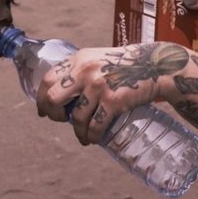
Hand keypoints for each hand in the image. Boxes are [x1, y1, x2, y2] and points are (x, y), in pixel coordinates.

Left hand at [34, 43, 178, 145]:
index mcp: (79, 59)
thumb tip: (63, 94)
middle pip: (53, 98)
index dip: (41, 98)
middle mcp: (85, 71)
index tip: (43, 109)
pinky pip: (95, 126)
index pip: (47, 79)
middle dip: (54, 114)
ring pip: (77, 118)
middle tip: (61, 120)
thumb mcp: (98, 59)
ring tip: (83, 135)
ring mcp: (99, 86)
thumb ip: (81, 71)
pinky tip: (92, 139)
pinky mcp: (114, 101)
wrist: (156, 66)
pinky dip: (91, 136)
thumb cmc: (126, 64)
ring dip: (78, 131)